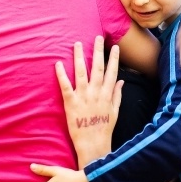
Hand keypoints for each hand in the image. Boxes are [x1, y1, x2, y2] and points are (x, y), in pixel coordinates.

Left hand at [55, 36, 122, 162]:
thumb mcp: (115, 111)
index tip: (114, 46)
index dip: (113, 58)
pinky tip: (58, 63)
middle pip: (97, 68)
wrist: (93, 144)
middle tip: (97, 37)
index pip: (111, 72)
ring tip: (77, 43)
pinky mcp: (70, 103)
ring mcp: (83, 97)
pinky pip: (65, 86)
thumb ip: (117, 95)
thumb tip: (121, 81)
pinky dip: (61, 74)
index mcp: (107, 94)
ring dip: (79, 57)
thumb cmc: (104, 129)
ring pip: (81, 72)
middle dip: (98, 51)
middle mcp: (96, 93)